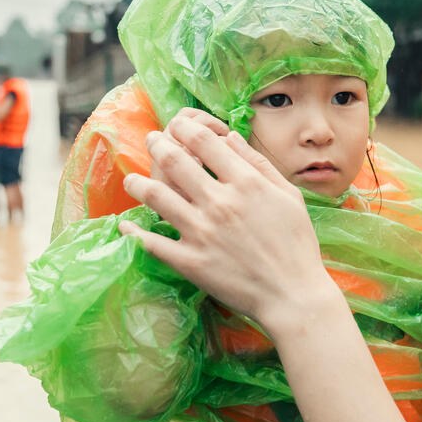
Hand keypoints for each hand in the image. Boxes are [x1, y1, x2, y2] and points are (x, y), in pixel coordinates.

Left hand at [119, 110, 336, 327]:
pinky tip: (125, 226)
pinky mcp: (190, 261)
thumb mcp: (287, 195)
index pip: (204, 142)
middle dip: (158, 144)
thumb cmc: (296, 244)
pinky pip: (152, 243)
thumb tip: (229, 136)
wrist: (292, 295)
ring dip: (137, 183)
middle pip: (175, 161)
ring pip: (156, 196)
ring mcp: (201, 232)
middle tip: (152, 140)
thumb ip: (257, 163)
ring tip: (132, 180)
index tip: (177, 126)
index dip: (185, 127)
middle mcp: (219, 202)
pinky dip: (134, 233)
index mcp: (245, 183)